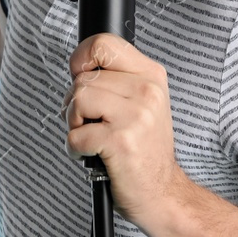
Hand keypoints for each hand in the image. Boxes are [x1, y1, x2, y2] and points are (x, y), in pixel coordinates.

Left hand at [65, 34, 187, 230]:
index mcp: (151, 75)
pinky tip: (95, 155)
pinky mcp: (120, 140)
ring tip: (95, 138)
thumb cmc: (144, 150)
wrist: (162, 192)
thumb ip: (115, 80)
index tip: (81, 77)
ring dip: (75, 125)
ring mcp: (135, 116)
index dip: (81, 59)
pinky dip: (76, 149)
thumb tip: (78, 66)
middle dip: (76, 104)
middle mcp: (146, 91)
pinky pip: (75, 135)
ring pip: (77, 101)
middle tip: (93, 123)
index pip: (103, 43)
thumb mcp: (141, 103)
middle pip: (83, 78)